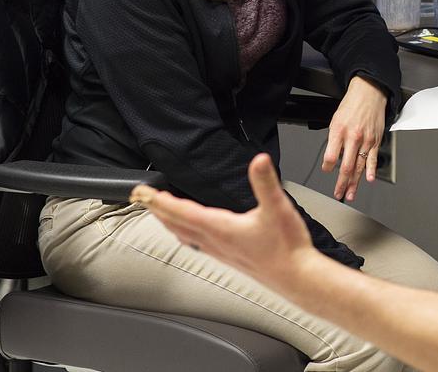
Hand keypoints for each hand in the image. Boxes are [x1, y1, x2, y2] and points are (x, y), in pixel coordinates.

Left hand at [131, 154, 313, 289]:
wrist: (296, 277)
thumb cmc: (287, 248)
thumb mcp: (278, 208)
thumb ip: (266, 183)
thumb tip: (259, 161)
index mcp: (221, 228)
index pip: (182, 212)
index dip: (161, 201)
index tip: (144, 192)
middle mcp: (215, 242)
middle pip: (176, 224)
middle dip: (156, 209)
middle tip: (140, 197)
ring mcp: (220, 251)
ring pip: (184, 235)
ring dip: (168, 221)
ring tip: (158, 212)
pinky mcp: (228, 256)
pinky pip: (196, 243)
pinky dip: (184, 233)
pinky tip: (189, 233)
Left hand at [322, 75, 386, 200]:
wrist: (369, 93)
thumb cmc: (351, 106)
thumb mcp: (335, 120)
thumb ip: (334, 139)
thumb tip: (332, 156)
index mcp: (339, 131)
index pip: (330, 156)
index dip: (327, 167)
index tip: (326, 170)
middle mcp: (352, 137)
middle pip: (345, 166)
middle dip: (341, 183)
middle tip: (338, 193)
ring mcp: (365, 140)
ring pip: (359, 166)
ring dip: (354, 183)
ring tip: (350, 194)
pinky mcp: (375, 141)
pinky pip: (372, 159)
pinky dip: (371, 171)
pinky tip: (369, 180)